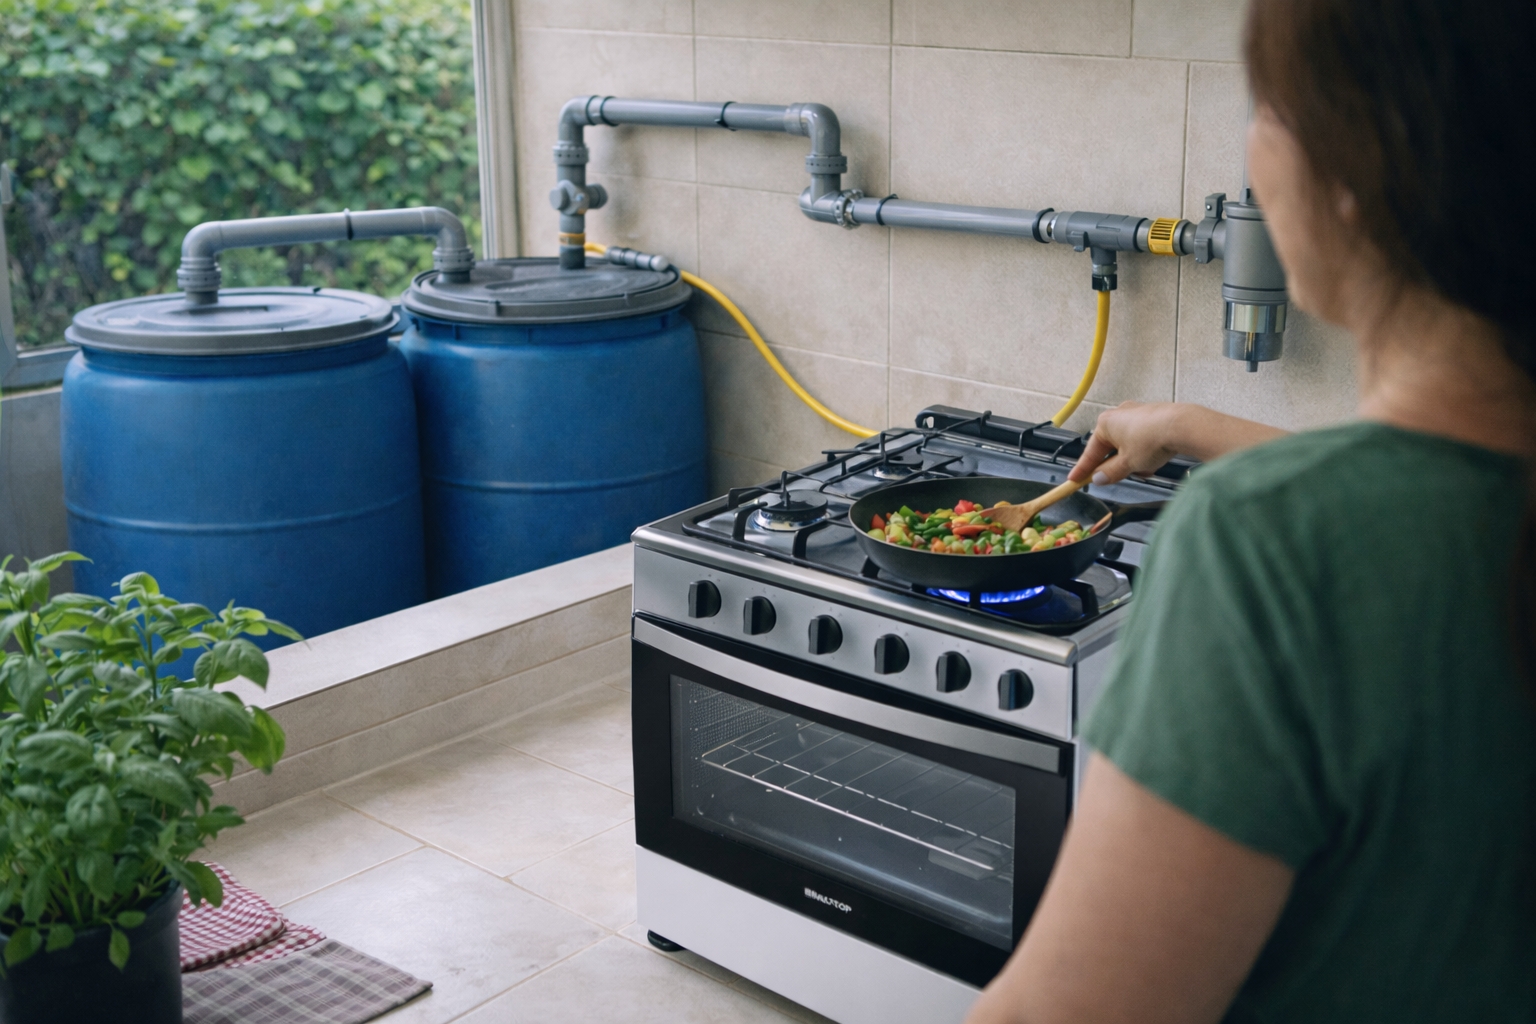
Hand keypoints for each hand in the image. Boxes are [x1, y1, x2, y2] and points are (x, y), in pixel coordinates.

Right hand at [1068, 403, 1288, 484]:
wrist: (1182, 426)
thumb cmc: (1151, 440)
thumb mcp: (1127, 464)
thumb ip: (1111, 473)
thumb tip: (1100, 478)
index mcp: (1105, 424)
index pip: (1090, 452)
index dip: (1082, 469)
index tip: (1074, 480)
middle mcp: (1119, 414)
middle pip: (1110, 448)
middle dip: (1117, 464)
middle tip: (1122, 476)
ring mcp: (1137, 413)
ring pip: (1128, 445)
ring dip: (1134, 460)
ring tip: (1146, 468)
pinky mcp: (1154, 416)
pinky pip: (1143, 439)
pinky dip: (1146, 452)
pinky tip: (1156, 459)